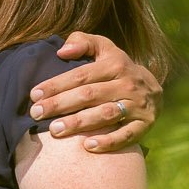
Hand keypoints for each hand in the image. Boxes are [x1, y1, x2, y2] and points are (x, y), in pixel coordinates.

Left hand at [28, 32, 161, 151]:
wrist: (154, 90)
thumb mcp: (104, 48)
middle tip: (37, 113)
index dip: (56, 85)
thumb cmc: (118, 68)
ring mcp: (137, 105)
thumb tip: (62, 51)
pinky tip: (87, 146)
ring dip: (79, 123)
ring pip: (105, 115)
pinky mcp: (144, 124)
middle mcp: (127, 84)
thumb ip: (82, 42)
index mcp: (115, 64)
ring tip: (55, 130)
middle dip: (60, 104)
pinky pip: (126, 135)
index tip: (35, 95)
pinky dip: (108, 142)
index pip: (81, 75)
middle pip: (89, 95)